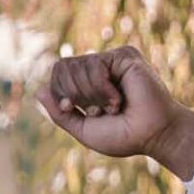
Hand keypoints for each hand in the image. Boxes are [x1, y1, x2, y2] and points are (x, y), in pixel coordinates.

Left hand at [35, 45, 188, 159]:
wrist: (154, 135)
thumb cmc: (125, 136)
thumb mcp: (84, 129)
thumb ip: (60, 113)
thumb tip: (39, 91)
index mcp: (90, 83)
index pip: (58, 74)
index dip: (60, 93)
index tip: (76, 110)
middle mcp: (101, 69)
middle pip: (62, 66)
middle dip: (75, 94)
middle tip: (99, 110)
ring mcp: (113, 61)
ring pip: (77, 66)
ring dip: (92, 95)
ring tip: (114, 106)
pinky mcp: (124, 56)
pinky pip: (95, 64)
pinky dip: (102, 88)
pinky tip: (119, 99)